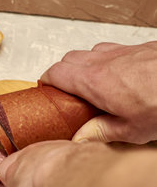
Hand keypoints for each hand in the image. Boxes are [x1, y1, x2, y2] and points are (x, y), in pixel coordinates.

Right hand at [40, 41, 156, 143]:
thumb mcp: (132, 130)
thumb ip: (100, 132)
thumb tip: (79, 139)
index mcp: (94, 81)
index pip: (55, 72)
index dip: (46, 82)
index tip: (47, 94)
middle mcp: (104, 60)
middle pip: (68, 59)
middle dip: (62, 74)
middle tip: (67, 94)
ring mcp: (122, 51)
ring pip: (89, 52)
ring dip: (84, 66)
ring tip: (92, 87)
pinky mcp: (139, 48)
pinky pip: (111, 50)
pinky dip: (105, 62)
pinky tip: (119, 79)